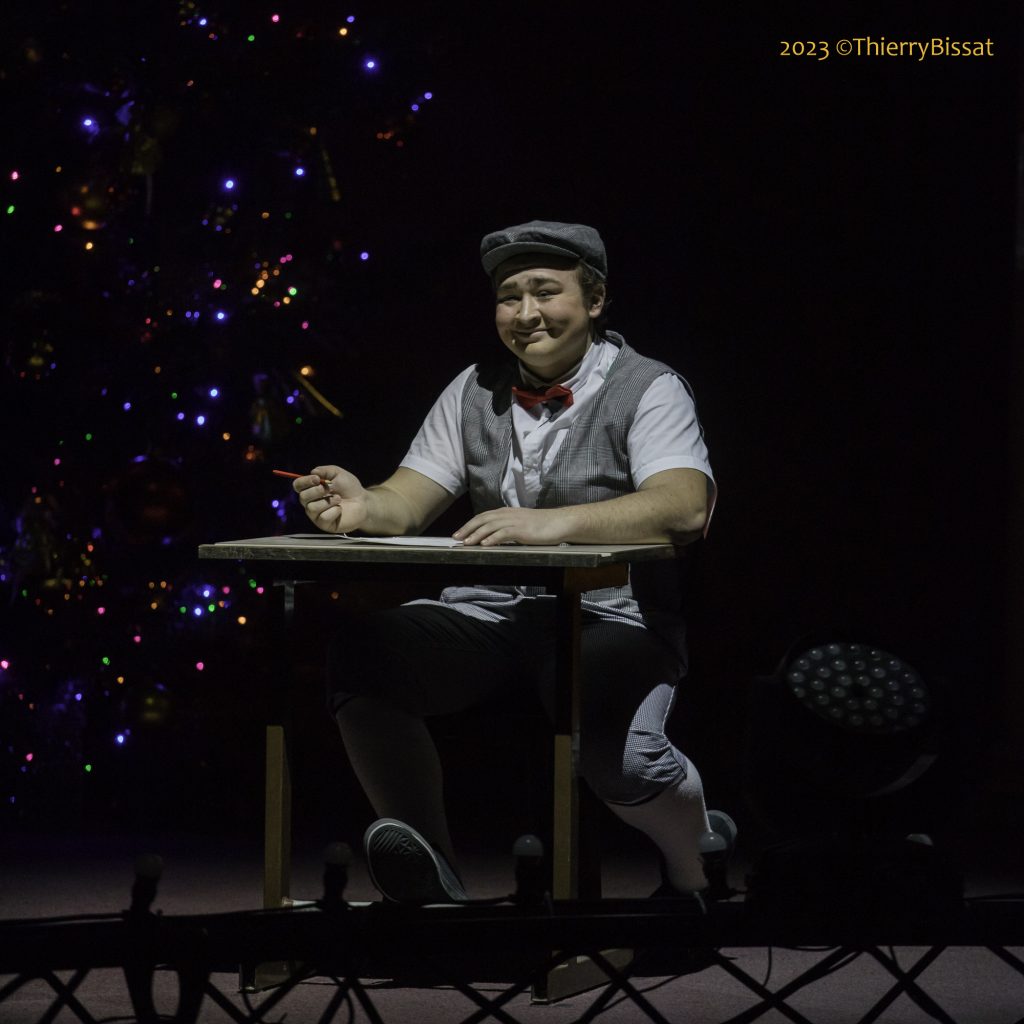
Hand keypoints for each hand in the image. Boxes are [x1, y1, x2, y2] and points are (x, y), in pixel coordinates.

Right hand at [294, 464, 368, 534]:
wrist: (364, 502)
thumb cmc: (350, 488)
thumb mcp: (339, 474)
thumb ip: (326, 471)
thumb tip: (312, 472)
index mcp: (312, 489)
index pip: (298, 486)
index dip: (304, 482)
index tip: (317, 479)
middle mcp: (311, 502)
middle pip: (302, 497)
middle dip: (316, 491)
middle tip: (329, 488)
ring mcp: (317, 515)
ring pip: (312, 508)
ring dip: (327, 501)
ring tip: (338, 498)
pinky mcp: (325, 524)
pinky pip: (323, 518)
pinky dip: (333, 511)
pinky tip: (340, 509)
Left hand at [453, 507, 572, 546]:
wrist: (560, 523)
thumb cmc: (543, 525)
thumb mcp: (521, 524)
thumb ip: (508, 528)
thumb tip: (494, 537)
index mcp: (507, 512)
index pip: (483, 516)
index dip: (470, 524)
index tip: (460, 533)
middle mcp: (508, 514)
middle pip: (483, 519)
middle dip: (468, 528)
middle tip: (456, 538)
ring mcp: (515, 521)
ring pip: (490, 526)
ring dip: (476, 535)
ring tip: (466, 543)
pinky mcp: (522, 530)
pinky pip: (503, 533)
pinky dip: (492, 538)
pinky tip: (484, 544)